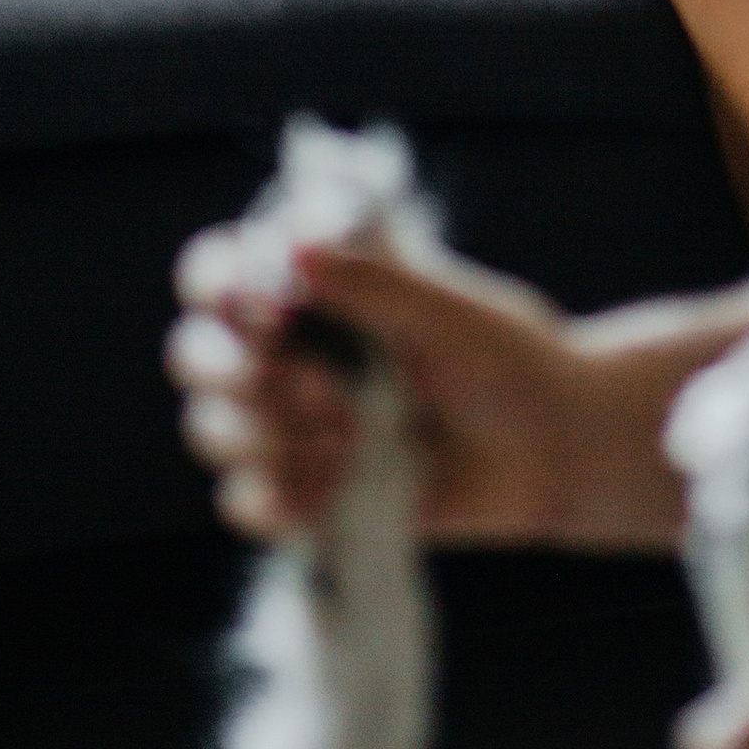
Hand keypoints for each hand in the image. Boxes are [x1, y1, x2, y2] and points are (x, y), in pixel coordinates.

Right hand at [165, 231, 686, 549]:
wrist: (555, 453)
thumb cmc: (511, 361)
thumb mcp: (448, 312)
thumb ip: (372, 281)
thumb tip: (292, 246)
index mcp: (318, 288)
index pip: (219, 269)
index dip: (218, 285)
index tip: (266, 308)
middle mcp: (291, 351)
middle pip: (193, 353)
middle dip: (234, 373)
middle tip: (311, 384)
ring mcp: (294, 425)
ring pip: (211, 430)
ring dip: (272, 436)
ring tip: (351, 436)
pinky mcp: (308, 491)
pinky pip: (245, 502)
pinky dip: (282, 496)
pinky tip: (339, 484)